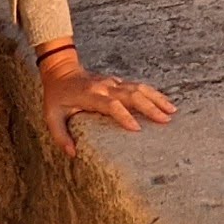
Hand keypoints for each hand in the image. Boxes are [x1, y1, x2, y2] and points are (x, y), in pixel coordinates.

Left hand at [37, 46, 172, 154]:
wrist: (60, 70)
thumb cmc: (56, 96)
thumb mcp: (51, 116)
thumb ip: (60, 136)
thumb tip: (72, 154)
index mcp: (90, 95)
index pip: (111, 105)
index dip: (123, 116)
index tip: (136, 129)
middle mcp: (105, 87)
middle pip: (131, 94)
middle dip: (149, 107)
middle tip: (165, 120)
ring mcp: (113, 82)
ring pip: (139, 88)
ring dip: (156, 98)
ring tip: (172, 111)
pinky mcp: (118, 82)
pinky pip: (138, 87)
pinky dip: (153, 94)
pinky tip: (165, 103)